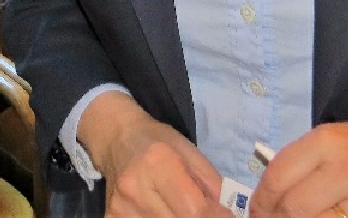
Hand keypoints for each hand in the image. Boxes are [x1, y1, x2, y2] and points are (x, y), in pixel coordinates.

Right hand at [78, 91, 229, 216]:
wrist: (116, 138)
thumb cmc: (158, 141)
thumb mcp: (191, 153)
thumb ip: (213, 187)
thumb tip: (231, 216)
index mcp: (158, 163)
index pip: (195, 211)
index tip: (226, 216)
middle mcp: (135, 188)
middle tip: (204, 212)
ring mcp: (120, 207)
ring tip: (180, 208)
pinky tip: (163, 212)